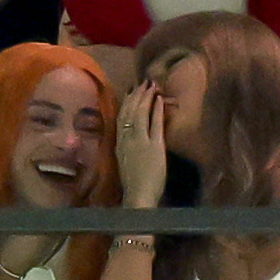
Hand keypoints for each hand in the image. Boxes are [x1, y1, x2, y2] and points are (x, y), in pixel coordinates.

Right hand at [116, 81, 166, 208]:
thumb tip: (131, 139)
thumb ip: (127, 149)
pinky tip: (160, 100)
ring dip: (146, 97)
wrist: (138, 197)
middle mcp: (127, 139)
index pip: (121, 118)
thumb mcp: (125, 163)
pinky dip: (157, 110)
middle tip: (143, 82)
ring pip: (140, 114)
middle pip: (129, 112)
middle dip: (136, 95)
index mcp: (119, 144)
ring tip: (152, 85)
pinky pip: (154, 124)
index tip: (130, 91)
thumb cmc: (133, 185)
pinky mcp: (153, 146)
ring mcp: (140, 142)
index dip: (126, 102)